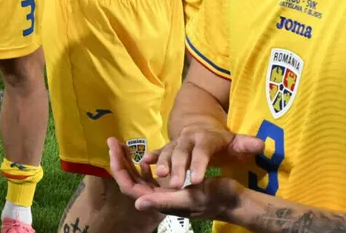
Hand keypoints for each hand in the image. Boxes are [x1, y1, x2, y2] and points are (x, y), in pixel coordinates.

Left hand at [108, 137, 247, 220]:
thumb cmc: (214, 198)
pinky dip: (146, 166)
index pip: (130, 187)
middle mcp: (159, 198)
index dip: (119, 168)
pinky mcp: (174, 187)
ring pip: (140, 178)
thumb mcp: (190, 199)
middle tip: (112, 142)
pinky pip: (152, 178)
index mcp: (160, 202)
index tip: (113, 148)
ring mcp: (165, 193)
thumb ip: (165, 201)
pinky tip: (145, 157)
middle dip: (120, 162)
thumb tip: (137, 203)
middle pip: (131, 181)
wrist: (233, 201)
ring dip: (130, 163)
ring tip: (123, 146)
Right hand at [144, 124, 262, 188]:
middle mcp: (189, 139)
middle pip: (183, 153)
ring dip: (164, 163)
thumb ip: (246, 145)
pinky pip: (158, 151)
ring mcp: (176, 143)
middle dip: (179, 168)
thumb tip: (261, 145)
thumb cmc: (219, 141)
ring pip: (168, 152)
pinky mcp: (167, 147)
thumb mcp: (234, 142)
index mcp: (206, 139)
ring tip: (161, 176)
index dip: (200, 165)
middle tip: (176, 185)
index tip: (197, 180)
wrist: (200, 125)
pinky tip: (144, 163)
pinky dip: (151, 156)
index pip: (203, 152)